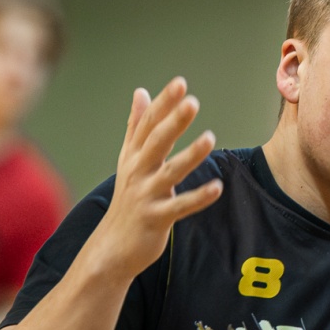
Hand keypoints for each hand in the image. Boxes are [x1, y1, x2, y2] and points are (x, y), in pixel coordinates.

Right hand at [78, 79, 221, 282]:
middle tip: (192, 102)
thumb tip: (141, 92)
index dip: (164, 103)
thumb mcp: (129, 160)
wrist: (112, 245)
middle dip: (173, 122)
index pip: (148, 124)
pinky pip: (180, 207)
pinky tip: (217, 187)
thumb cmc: (127, 199)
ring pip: (170, 172)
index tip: (180, 83)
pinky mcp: (156, 219)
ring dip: (190, 156)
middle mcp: (138, 172)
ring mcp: (146, 195)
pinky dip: (198, 198)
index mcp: (134, 156)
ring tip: (210, 138)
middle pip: (156, 142)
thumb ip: (136, 126)